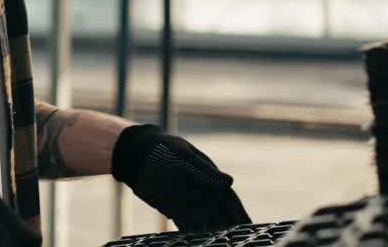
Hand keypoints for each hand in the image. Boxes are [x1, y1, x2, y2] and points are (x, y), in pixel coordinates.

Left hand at [111, 124, 251, 231]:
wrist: (138, 156)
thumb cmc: (165, 149)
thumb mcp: (184, 157)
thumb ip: (205, 171)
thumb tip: (230, 182)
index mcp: (210, 178)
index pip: (229, 199)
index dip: (240, 214)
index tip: (249, 226)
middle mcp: (202, 193)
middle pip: (220, 215)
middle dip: (229, 229)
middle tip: (238, 242)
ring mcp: (189, 203)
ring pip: (205, 223)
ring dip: (212, 235)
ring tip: (221, 245)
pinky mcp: (174, 211)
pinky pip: (186, 227)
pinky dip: (191, 236)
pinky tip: (196, 244)